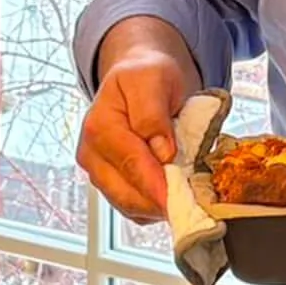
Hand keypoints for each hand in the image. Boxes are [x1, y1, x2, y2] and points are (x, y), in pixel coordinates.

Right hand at [76, 21, 197, 222]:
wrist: (138, 76)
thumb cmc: (145, 76)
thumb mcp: (153, 79)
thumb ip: (153, 115)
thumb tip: (162, 152)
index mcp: (99, 126)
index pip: (131, 163)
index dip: (158, 185)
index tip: (181, 200)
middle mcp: (92, 153)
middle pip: (126, 193)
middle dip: (160, 201)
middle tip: (193, 201)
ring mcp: (99, 172)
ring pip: (129, 206)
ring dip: (158, 206)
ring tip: (186, 195)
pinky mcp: (110, 184)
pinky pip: (133, 209)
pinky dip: (154, 207)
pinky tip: (172, 194)